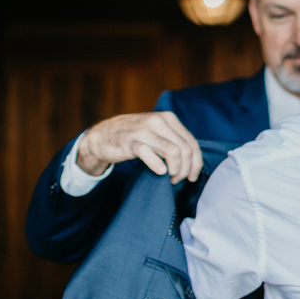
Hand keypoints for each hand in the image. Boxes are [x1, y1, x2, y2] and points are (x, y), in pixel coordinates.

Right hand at [77, 112, 202, 183]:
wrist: (103, 136)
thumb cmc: (134, 137)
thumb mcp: (157, 132)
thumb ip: (174, 140)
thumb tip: (194, 160)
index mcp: (168, 118)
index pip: (191, 142)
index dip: (196, 162)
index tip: (193, 177)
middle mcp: (157, 121)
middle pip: (184, 149)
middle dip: (186, 169)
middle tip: (178, 179)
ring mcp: (143, 130)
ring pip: (172, 152)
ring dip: (175, 170)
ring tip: (170, 178)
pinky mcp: (130, 142)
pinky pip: (149, 154)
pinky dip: (158, 166)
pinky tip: (160, 172)